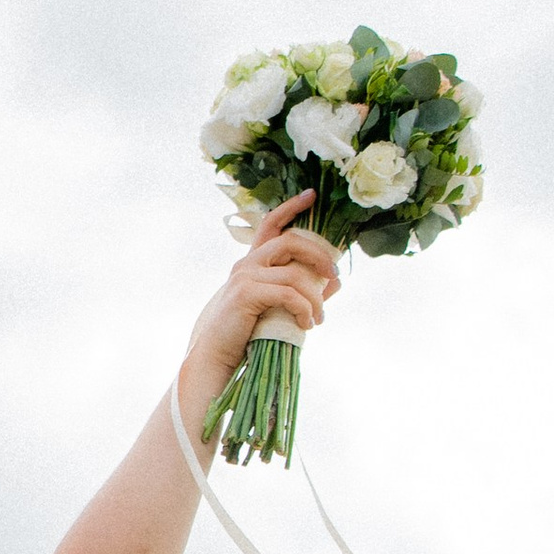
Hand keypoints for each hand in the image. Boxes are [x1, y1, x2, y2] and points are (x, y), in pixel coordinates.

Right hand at [181, 195, 338, 420]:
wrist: (217, 358)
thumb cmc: (245, 335)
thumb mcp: (278, 309)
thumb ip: (305, 292)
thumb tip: (336, 283)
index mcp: (252, 264)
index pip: (270, 224)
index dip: (291, 206)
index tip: (311, 195)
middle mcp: (246, 264)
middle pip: (291, 241)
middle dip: (319, 256)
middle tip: (334, 276)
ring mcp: (244, 277)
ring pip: (295, 274)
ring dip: (315, 298)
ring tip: (319, 319)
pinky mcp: (246, 294)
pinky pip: (288, 294)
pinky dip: (304, 309)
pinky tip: (307, 324)